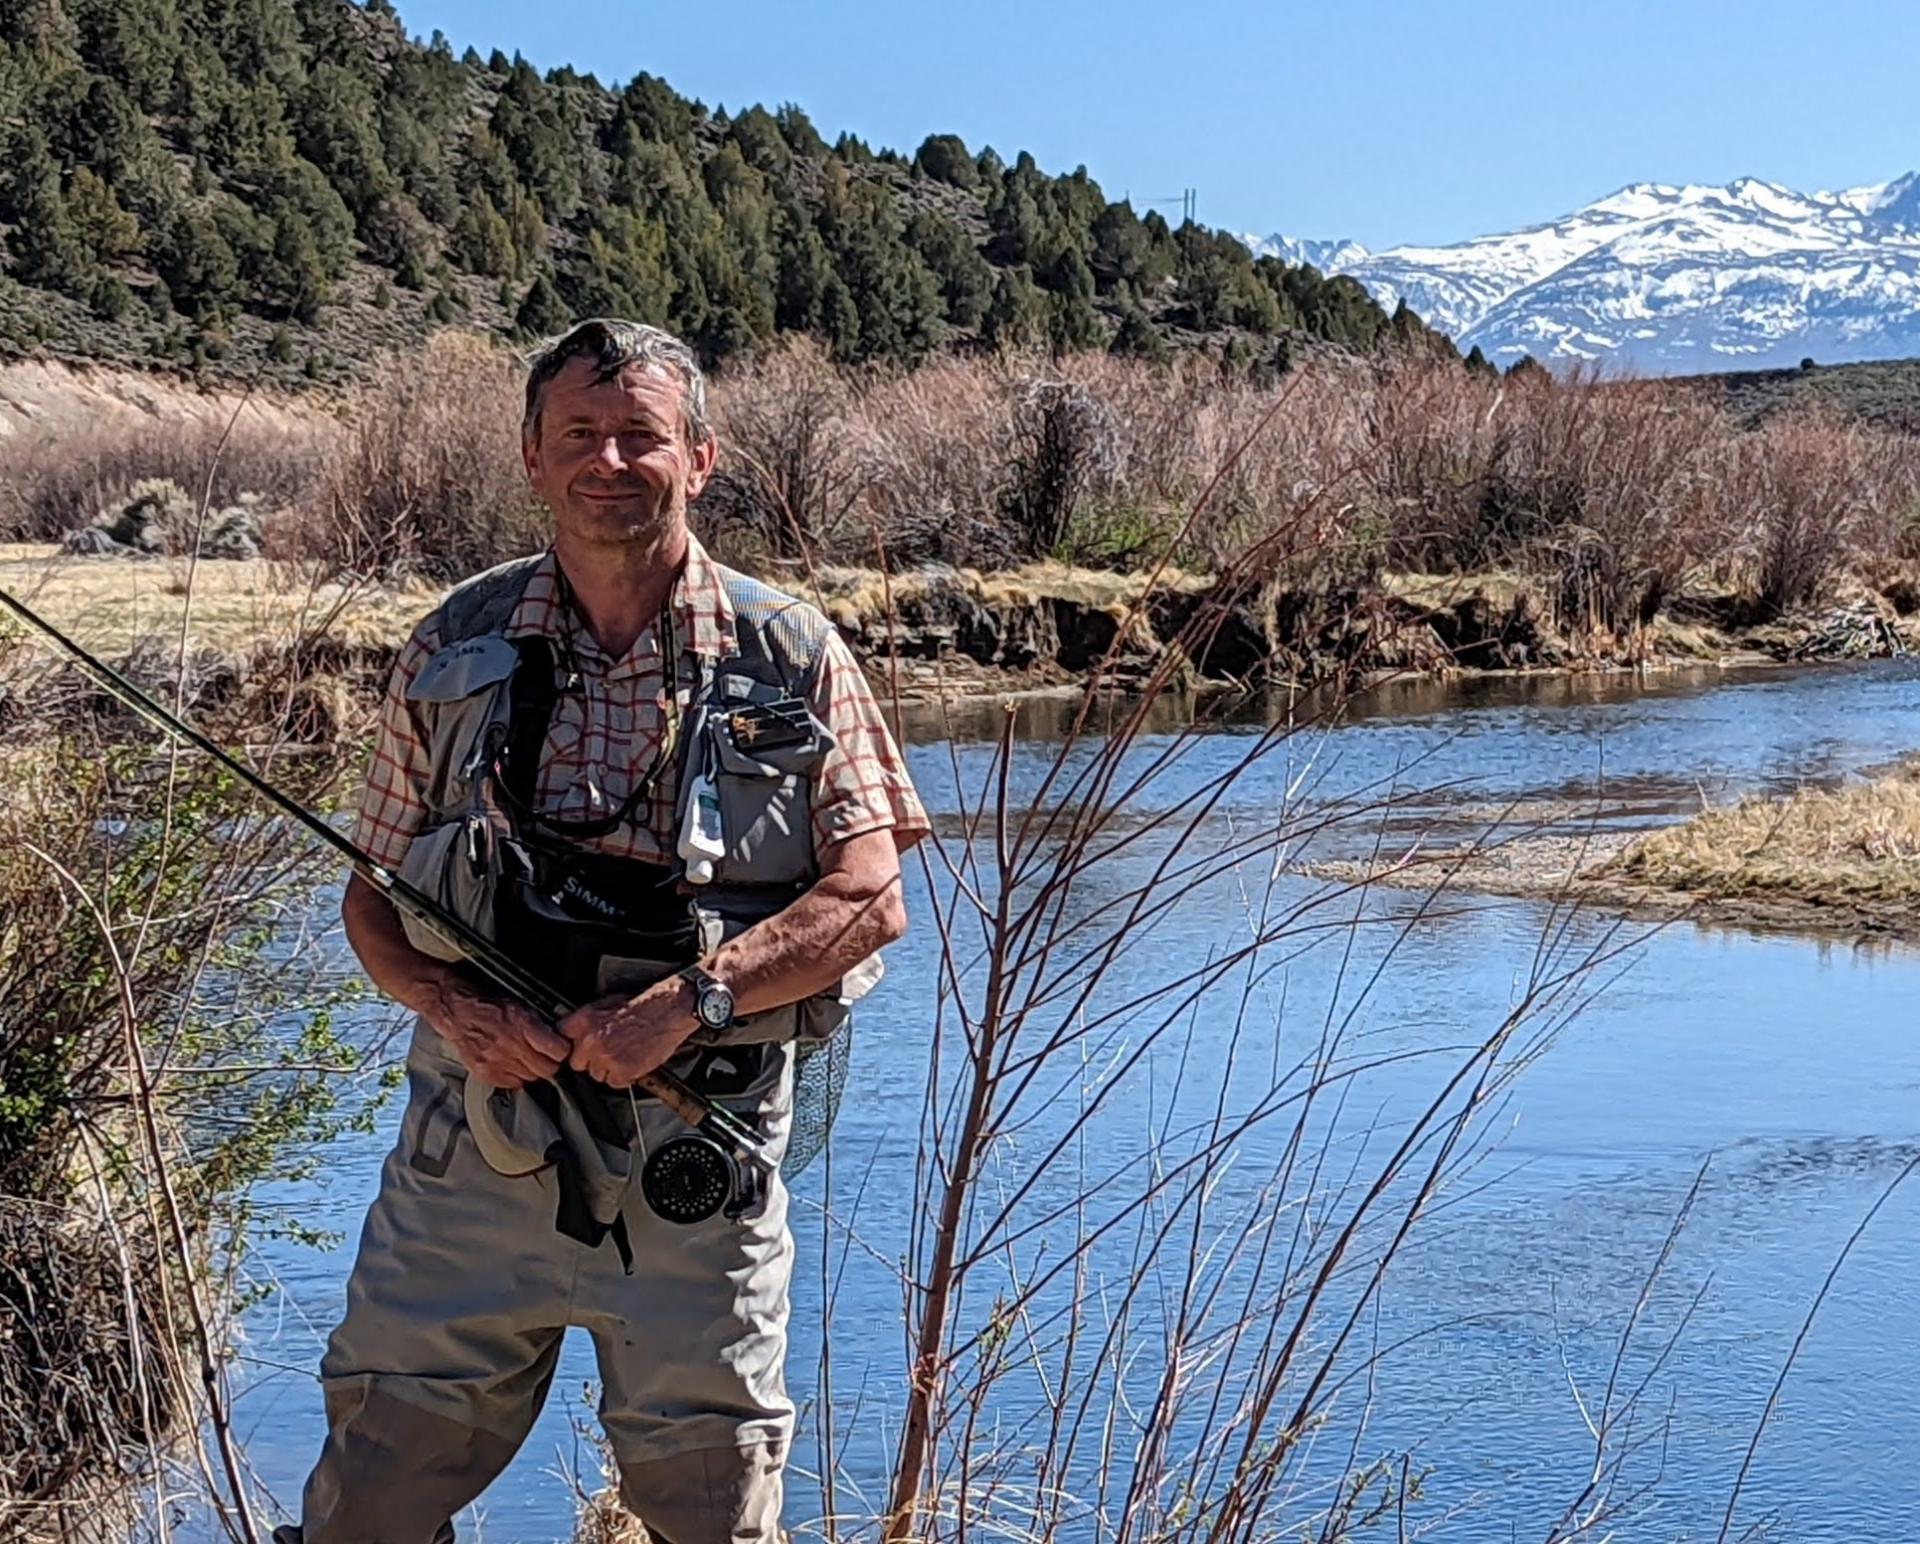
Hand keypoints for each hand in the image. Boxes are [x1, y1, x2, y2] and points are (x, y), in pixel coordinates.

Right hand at [423, 976, 570, 1088]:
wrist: (456, 1009)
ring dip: (532, 1071)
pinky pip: (512, 1084)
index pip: (557, 1050)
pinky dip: (515, 1077)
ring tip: (527, 1060)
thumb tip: (560, 1038)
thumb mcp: (520, 1005)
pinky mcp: (484, 1072)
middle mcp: (510, 1045)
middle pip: (546, 1070)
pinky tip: (512, 1066)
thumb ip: (539, 1025)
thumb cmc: (490, 1004)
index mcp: (523, 1024)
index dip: (562, 1051)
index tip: (560, 1049)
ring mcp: (496, 1061)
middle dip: (550, 1064)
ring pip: (530, 1078)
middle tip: (546, 1058)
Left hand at [560, 976, 698, 1086]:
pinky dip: (624, 1076)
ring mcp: (605, 1057)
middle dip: (590, 1060)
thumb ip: (587, 1021)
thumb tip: (576, 1034)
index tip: (579, 1047)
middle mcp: (590, 1040)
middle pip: (577, 1062)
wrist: (668, 1010)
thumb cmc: (642, 1006)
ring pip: (596, 1075)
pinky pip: (614, 1082)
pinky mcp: (621, 1071)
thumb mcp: (607, 1004)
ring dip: (608, 1069)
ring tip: (625, 1055)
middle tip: (608, 1052)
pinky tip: (633, 1062)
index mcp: (584, 1021)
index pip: (562, 1038)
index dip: (573, 1044)